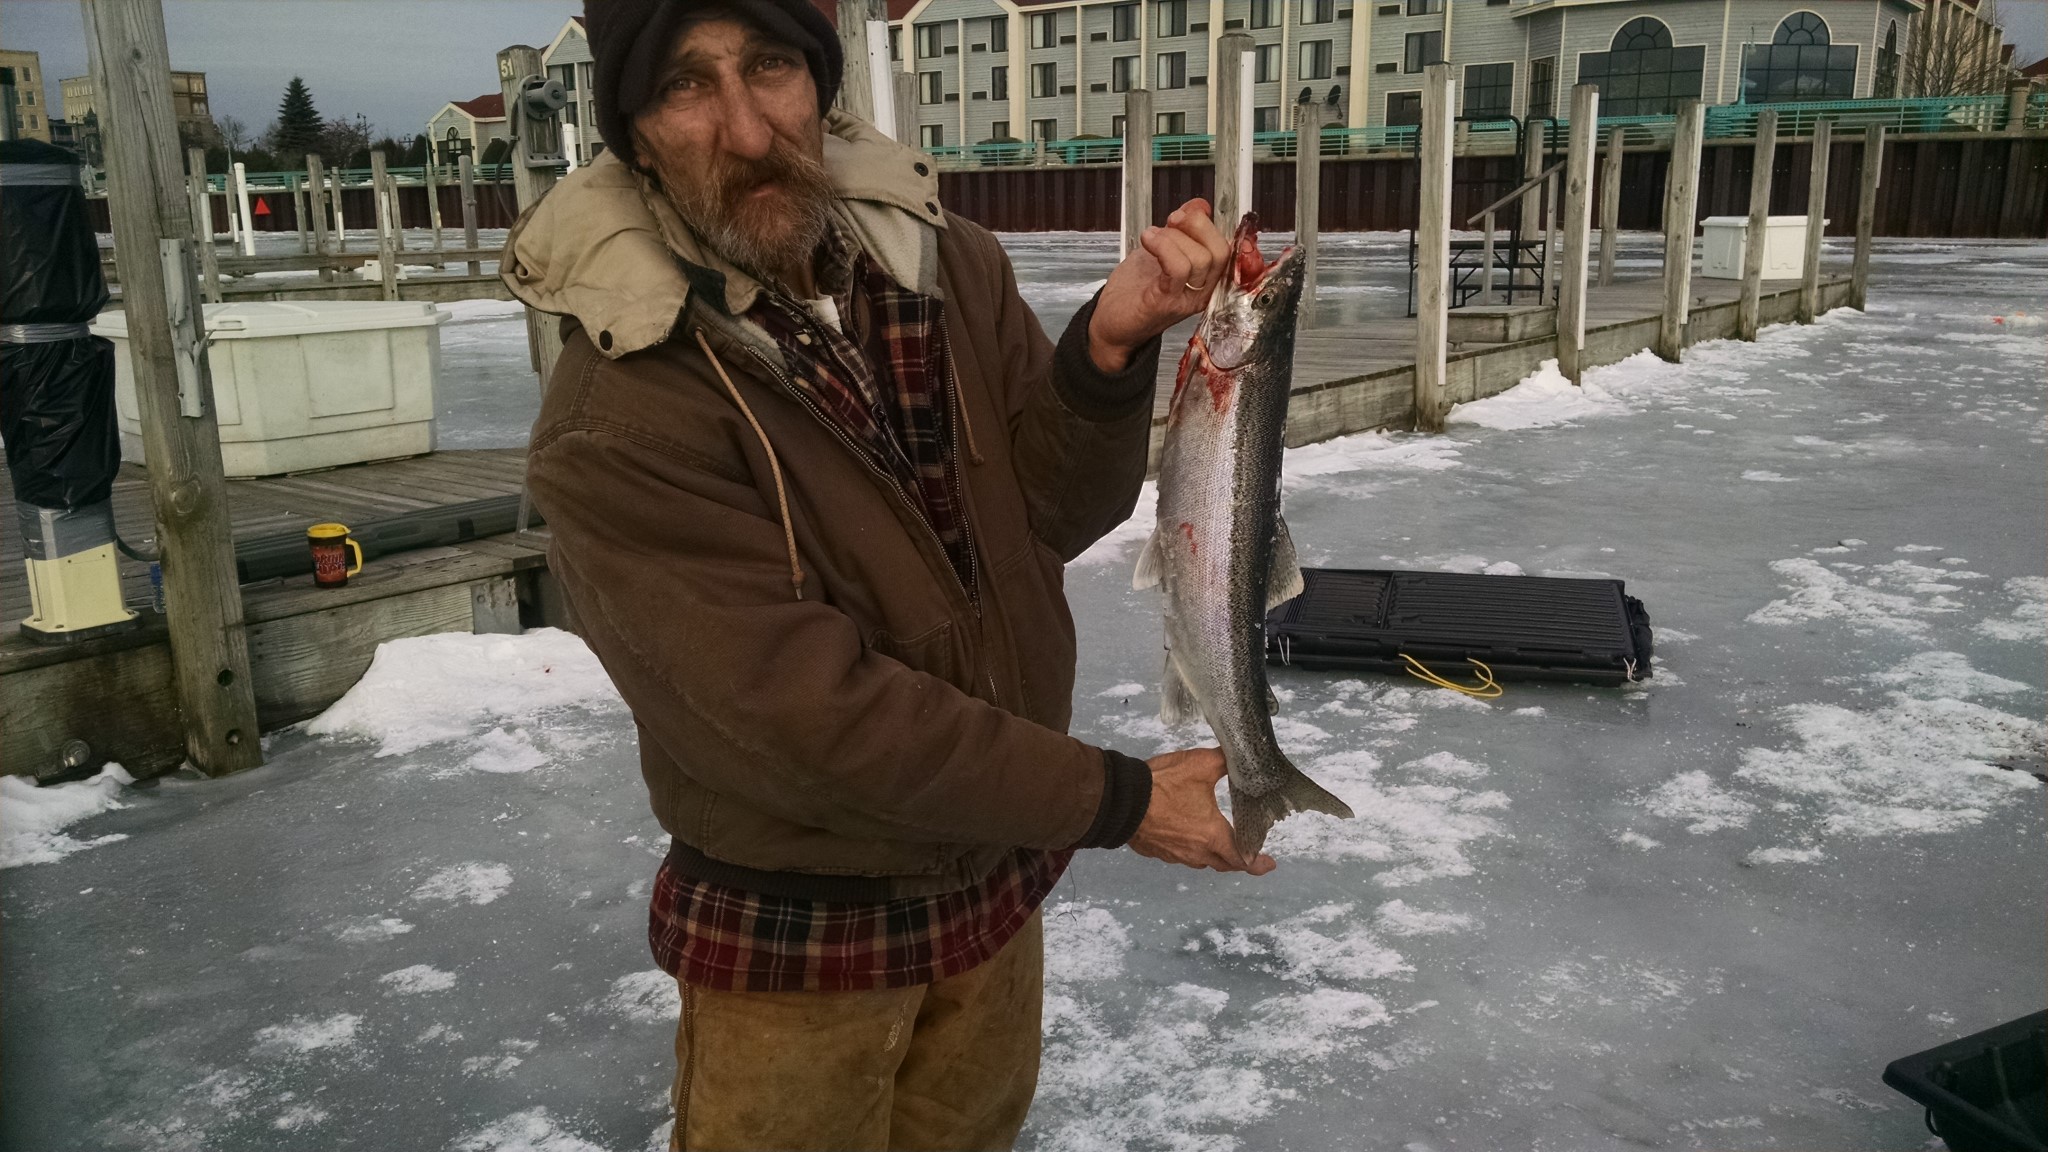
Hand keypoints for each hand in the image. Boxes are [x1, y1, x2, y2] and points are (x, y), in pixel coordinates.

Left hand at [1087, 198, 1232, 372]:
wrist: (1111, 325)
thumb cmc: (1133, 293)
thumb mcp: (1160, 252)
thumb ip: (1181, 230)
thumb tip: (1199, 205)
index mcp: (1206, 279)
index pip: (1227, 248)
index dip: (1208, 223)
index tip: (1187, 212)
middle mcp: (1202, 292)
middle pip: (1220, 251)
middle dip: (1196, 225)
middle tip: (1171, 221)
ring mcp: (1186, 299)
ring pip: (1201, 258)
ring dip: (1173, 237)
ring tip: (1152, 236)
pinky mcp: (1166, 301)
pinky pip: (1178, 268)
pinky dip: (1163, 246)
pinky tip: (1148, 240)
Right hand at [1126, 747, 1277, 874]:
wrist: (1121, 800)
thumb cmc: (1162, 786)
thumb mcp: (1200, 765)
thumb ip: (1225, 761)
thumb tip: (1239, 756)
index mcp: (1212, 835)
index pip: (1241, 858)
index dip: (1257, 864)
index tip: (1268, 865)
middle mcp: (1195, 851)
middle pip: (1222, 864)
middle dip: (1237, 861)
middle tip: (1248, 858)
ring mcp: (1173, 854)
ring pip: (1200, 861)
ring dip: (1213, 856)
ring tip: (1219, 845)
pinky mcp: (1156, 851)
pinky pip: (1179, 855)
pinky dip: (1189, 849)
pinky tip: (1186, 836)